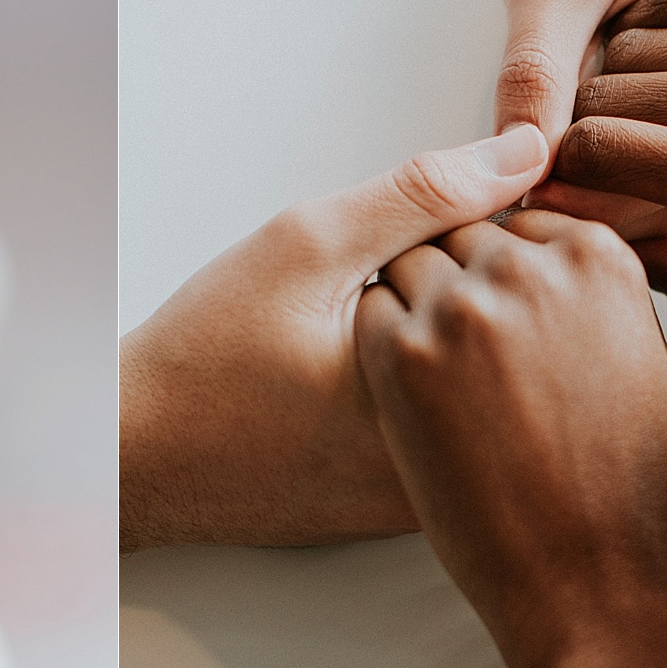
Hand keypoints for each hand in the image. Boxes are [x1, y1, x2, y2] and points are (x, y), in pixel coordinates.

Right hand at [120, 125, 549, 550]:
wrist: (138, 455)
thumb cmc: (207, 358)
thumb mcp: (311, 247)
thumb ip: (426, 194)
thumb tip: (528, 155)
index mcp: (441, 406)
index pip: (525, 288)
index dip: (461, 241)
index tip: (378, 265)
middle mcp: (452, 469)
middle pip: (518, 345)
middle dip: (462, 297)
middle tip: (347, 316)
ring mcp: (433, 500)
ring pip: (489, 390)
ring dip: (447, 345)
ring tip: (339, 354)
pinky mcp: (411, 512)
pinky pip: (453, 431)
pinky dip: (423, 392)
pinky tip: (342, 391)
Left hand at [353, 209, 666, 667]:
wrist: (596, 585)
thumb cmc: (634, 494)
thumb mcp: (644, 364)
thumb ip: (594, 296)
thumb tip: (564, 257)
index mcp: (597, 258)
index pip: (524, 220)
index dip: (508, 269)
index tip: (509, 310)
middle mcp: (528, 266)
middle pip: (462, 234)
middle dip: (461, 281)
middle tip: (472, 356)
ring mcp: (460, 307)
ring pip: (408, 264)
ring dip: (416, 306)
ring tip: (444, 380)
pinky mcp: (401, 356)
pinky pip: (371, 312)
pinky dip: (381, 342)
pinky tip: (410, 395)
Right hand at [548, 0, 666, 315]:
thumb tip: (606, 250)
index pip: (598, 156)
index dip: (553, 181)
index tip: (548, 201)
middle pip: (604, 97)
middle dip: (572, 135)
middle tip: (573, 168)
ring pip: (636, 44)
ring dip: (608, 82)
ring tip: (615, 122)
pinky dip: (649, 31)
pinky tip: (649, 64)